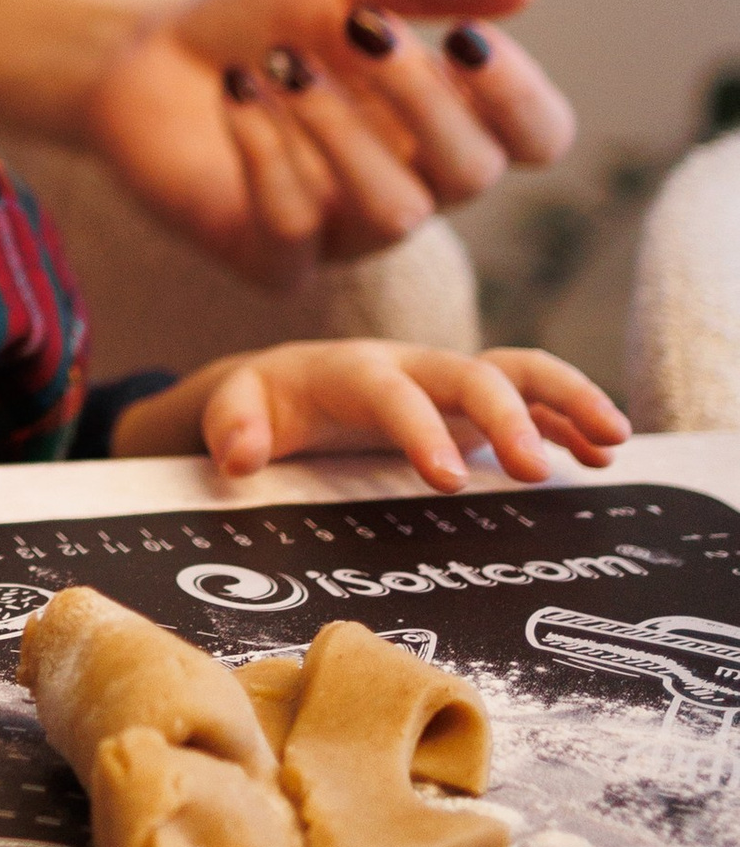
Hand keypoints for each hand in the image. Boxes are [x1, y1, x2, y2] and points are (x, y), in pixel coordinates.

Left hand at [86, 0, 573, 278]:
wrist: (144, 56)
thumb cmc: (261, 24)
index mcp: (449, 122)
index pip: (538, 137)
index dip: (520, 95)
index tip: (466, 37)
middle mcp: (414, 186)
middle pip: (472, 173)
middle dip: (419, 95)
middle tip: (359, 29)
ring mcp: (345, 233)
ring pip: (394, 211)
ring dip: (342, 127)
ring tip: (283, 64)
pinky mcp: (272, 261)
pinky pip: (296, 232)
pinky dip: (269, 155)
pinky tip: (238, 94)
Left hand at [129, 340, 627, 493]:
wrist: (287, 380)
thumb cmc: (264, 399)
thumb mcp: (234, 408)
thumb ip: (233, 426)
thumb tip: (240, 457)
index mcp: (354, 370)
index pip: (394, 394)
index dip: (420, 431)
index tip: (447, 479)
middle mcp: (413, 367)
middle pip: (473, 375)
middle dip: (507, 417)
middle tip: (535, 473)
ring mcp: (447, 382)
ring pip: (518, 372)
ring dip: (567, 397)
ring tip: (613, 438)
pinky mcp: (470, 404)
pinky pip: (530, 399)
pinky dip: (566, 420)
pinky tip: (600, 453)